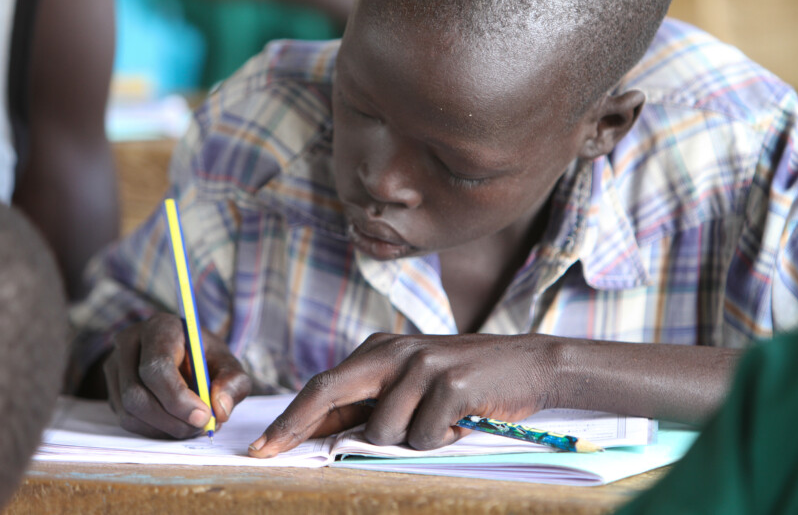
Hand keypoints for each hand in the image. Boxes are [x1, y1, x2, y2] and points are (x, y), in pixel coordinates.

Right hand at [103, 313, 251, 437]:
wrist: (185, 355)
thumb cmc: (206, 357)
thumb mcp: (228, 363)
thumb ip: (232, 382)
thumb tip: (219, 409)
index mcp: (159, 328)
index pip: (156, 367)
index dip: (178, 398)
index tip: (203, 417)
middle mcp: (129, 343)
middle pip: (136, 393)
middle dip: (172, 419)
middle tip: (201, 428)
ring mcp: (114, 365)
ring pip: (129, 411)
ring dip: (164, 428)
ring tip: (193, 425)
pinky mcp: (111, 388)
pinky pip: (126, 419)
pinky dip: (154, 430)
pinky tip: (176, 424)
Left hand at [249, 332, 561, 456]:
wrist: (528, 364)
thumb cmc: (466, 381)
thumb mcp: (413, 383)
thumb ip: (374, 403)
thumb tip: (324, 434)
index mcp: (381, 350)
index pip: (324, 385)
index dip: (290, 417)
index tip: (262, 446)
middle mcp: (395, 351)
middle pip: (330, 391)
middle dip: (295, 426)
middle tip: (267, 454)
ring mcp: (422, 365)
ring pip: (384, 430)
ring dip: (409, 440)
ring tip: (439, 423)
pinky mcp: (450, 383)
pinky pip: (425, 436)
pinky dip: (441, 440)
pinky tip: (461, 422)